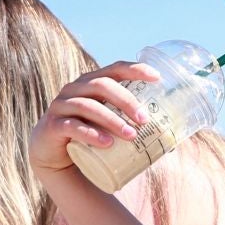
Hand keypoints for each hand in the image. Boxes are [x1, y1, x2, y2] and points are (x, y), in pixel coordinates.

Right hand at [29, 61, 158, 175]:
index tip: (157, 78)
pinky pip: (71, 126)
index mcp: (92, 83)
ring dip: (112, 120)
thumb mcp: (109, 126)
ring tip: (131, 136)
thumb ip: (129, 126)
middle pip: (102, 85)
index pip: (115, 68)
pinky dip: (91, 134)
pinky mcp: (52, 126)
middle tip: (144, 119)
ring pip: (88, 106)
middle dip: (126, 101)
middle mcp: (75, 89)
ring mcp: (61, 106)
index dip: (135, 69)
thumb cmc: (89, 137)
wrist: (54, 156)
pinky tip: (106, 143)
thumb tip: (172, 141)